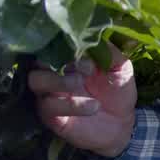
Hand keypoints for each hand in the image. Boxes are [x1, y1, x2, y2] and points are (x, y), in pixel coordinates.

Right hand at [29, 43, 136, 157]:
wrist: (123, 123)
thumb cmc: (117, 91)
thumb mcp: (120, 67)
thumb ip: (109, 51)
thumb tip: (96, 35)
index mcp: (67, 60)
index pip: (52, 44)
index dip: (68, 45)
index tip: (90, 56)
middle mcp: (52, 74)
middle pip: (36, 60)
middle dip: (59, 61)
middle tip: (87, 69)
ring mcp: (49, 95)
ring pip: (36, 81)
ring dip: (59, 80)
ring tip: (81, 83)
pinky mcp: (51, 116)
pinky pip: (49, 107)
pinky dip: (72, 104)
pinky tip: (94, 106)